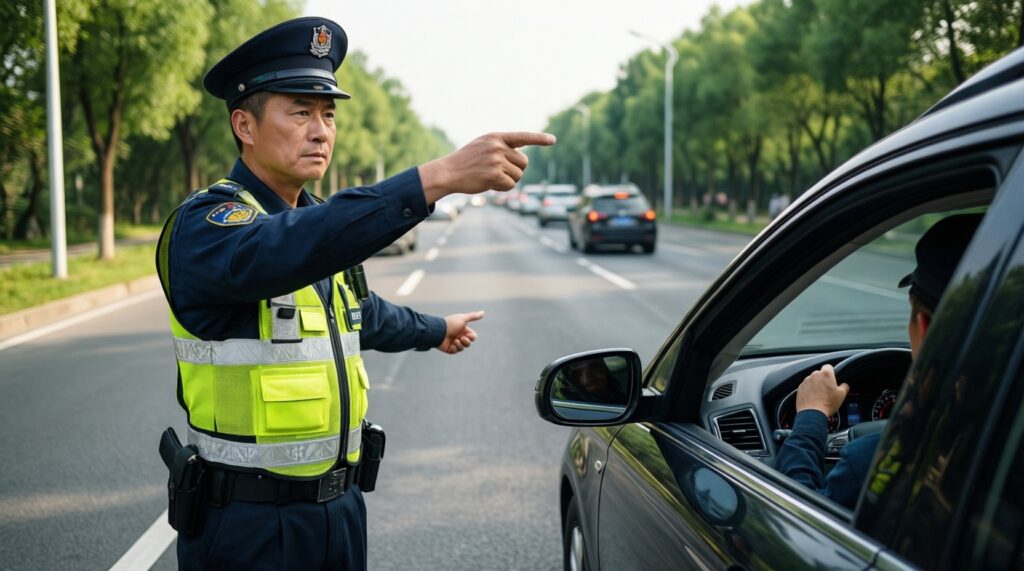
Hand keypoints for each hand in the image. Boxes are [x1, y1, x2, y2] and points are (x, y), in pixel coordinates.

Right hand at [419, 132, 555, 202]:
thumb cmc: (466, 161)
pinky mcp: (494, 175)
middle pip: (523, 162)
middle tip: (500, 172)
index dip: (539, 139)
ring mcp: (496, 160)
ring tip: (492, 177)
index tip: (553, 140)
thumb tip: (522, 157)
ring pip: (518, 175)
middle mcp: (498, 146)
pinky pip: (510, 184)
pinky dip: (503, 187)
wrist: (448, 172)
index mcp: (496, 137)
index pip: (523, 136)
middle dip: (516, 170)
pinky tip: (490, 184)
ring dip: (509, 180)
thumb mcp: (483, 146)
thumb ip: (501, 147)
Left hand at [437, 310, 484, 354]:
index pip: (473, 337)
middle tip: (461, 338)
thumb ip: (473, 316)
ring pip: (463, 348)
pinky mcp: (449, 348)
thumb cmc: (451, 324)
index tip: (466, 333)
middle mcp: (459, 336)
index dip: (471, 337)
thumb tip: (483, 312)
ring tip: (454, 341)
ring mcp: (454, 342)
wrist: (438, 331)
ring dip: (459, 344)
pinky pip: (456, 351)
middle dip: (466, 341)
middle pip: (469, 343)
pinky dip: (454, 348)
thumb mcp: (463, 319)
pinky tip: (451, 344)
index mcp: (463, 330)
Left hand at [795, 364, 848, 415]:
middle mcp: (814, 375)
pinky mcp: (800, 388)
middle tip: (828, 390)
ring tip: (820, 396)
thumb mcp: (841, 395)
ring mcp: (805, 381)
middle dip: (823, 380)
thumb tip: (844, 385)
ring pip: (812, 380)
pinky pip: (806, 387)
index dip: (831, 372)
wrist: (812, 414)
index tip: (833, 378)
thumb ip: (844, 386)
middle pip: (820, 374)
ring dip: (816, 385)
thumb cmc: (827, 404)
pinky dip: (809, 391)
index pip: (828, 366)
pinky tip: (814, 399)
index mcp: (826, 374)